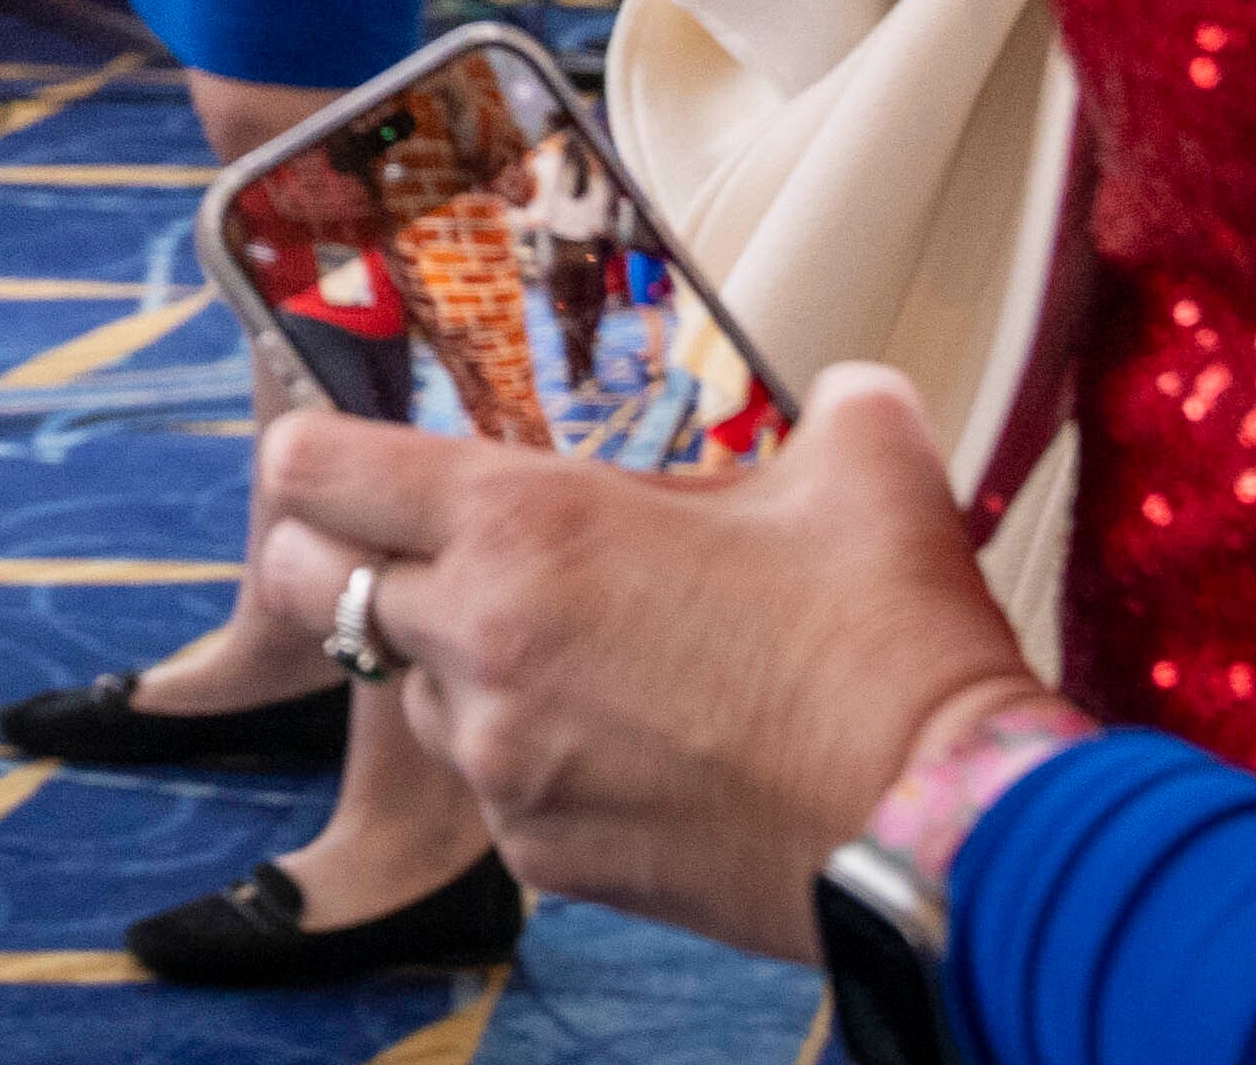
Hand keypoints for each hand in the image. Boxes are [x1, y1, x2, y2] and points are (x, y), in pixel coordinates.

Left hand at [251, 365, 1043, 959]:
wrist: (944, 834)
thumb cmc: (895, 646)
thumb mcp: (865, 466)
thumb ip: (830, 408)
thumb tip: (852, 396)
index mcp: (524, 524)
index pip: (316, 471)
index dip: (311, 457)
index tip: (332, 459)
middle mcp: (480, 641)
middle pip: (313, 587)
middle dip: (341, 561)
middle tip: (416, 553)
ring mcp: (501, 763)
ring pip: (409, 694)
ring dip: (456, 667)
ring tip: (576, 654)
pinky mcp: (540, 859)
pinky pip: (492, 793)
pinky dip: (531, 764)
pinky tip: (627, 746)